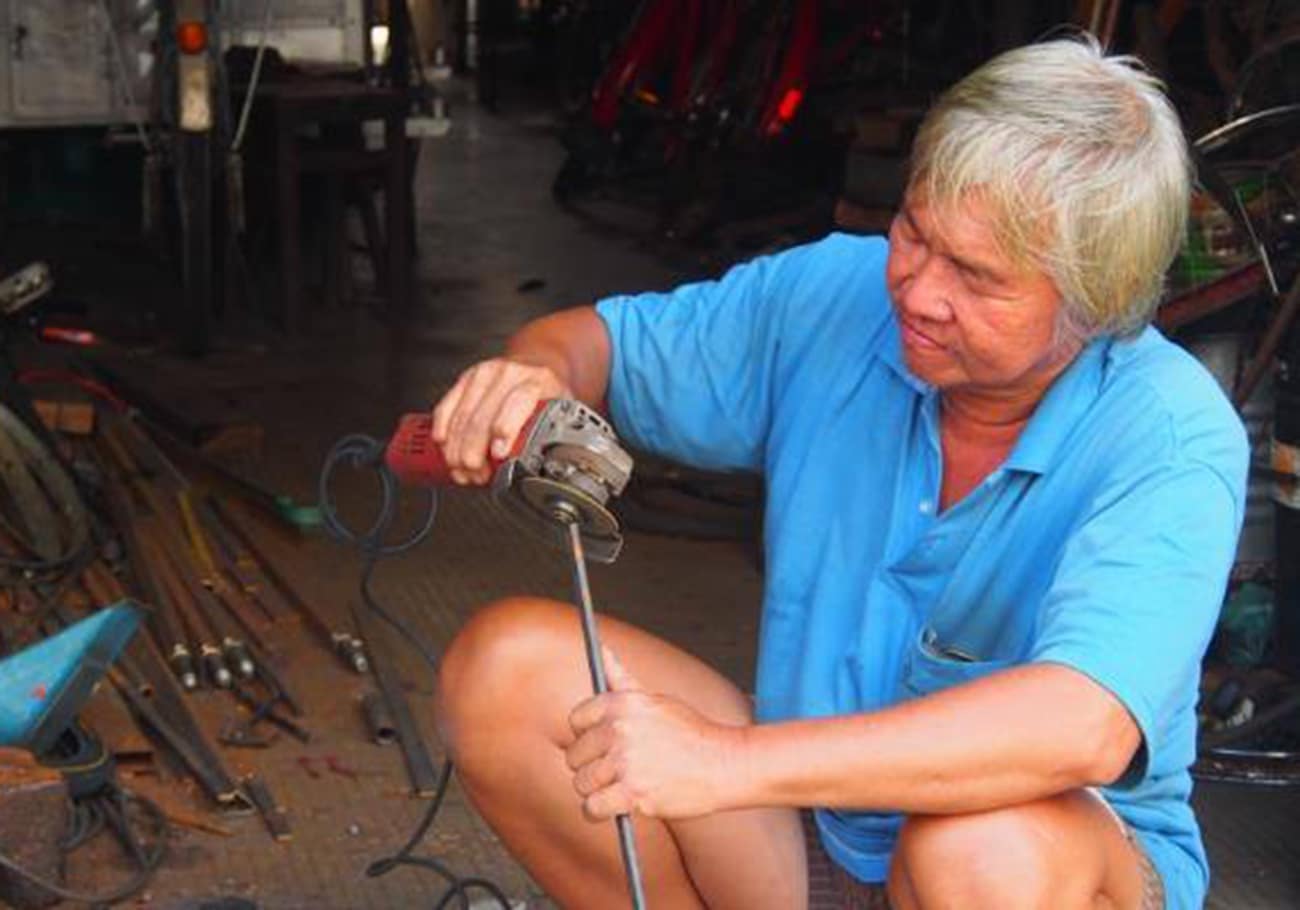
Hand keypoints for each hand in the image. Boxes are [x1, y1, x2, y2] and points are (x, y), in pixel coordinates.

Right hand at [430, 358, 570, 484]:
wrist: (536, 363)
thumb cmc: (547, 393)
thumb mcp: (561, 410)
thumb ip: (553, 434)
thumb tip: (547, 468)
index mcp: (537, 381)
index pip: (518, 403)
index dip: (505, 430)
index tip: (498, 455)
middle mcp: (508, 374)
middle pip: (483, 416)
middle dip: (474, 452)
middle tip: (476, 474)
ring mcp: (483, 374)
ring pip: (462, 416)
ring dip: (456, 449)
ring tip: (461, 470)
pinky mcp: (465, 378)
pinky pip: (447, 406)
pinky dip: (442, 428)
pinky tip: (443, 445)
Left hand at [565, 648, 746, 820]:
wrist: (723, 764)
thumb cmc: (691, 733)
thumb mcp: (656, 700)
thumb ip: (622, 680)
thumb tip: (602, 651)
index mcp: (622, 703)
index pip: (577, 720)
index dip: (588, 736)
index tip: (602, 745)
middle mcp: (620, 729)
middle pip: (576, 755)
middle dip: (592, 766)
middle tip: (617, 770)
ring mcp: (625, 762)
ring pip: (582, 783)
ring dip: (597, 790)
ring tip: (621, 787)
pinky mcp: (633, 793)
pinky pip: (593, 807)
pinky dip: (602, 811)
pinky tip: (620, 805)